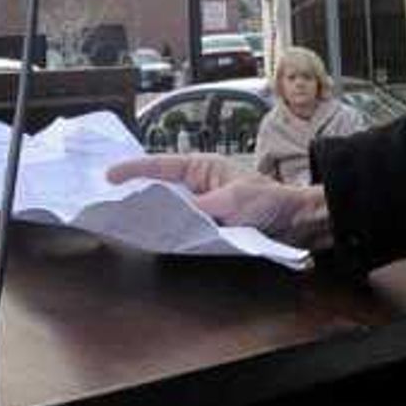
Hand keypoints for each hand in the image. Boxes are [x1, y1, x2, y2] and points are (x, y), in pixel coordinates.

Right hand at [104, 156, 330, 247]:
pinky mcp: (207, 225)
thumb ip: (203, 207)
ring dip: (150, 216)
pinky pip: (181, 227)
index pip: (161, 166)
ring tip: (124, 223)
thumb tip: (176, 215)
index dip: (134, 170)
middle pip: (159, 189)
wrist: (297, 221)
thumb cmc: (270, 201)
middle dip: (135, 194)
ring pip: (168, 210)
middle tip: (108, 204)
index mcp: (201, 168)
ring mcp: (201, 206)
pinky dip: (168, 232)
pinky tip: (156, 239)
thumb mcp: (235, 200)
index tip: (109, 176)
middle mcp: (197, 185)